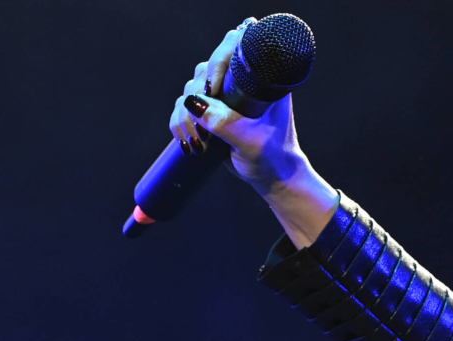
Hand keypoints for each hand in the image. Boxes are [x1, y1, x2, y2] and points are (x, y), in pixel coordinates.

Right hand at [166, 19, 335, 247]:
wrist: (272, 178)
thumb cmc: (272, 157)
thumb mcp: (249, 140)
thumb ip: (223, 122)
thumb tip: (193, 103)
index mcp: (259, 80)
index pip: (234, 49)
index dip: (217, 62)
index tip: (212, 91)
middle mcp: (240, 83)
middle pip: (205, 70)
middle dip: (198, 97)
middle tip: (205, 127)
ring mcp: (224, 97)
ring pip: (191, 90)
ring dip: (186, 115)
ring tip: (199, 143)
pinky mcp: (211, 111)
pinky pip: (184, 107)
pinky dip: (180, 122)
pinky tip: (187, 142)